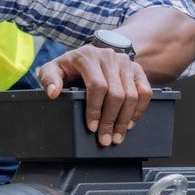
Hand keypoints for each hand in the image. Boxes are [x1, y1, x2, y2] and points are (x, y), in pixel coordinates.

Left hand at [38, 46, 152, 146]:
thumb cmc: (67, 67)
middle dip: (111, 120)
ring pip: (132, 94)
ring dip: (125, 119)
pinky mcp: (137, 69)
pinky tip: (130, 122)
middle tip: (105, 138)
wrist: (86, 56)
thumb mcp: (52, 70)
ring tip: (117, 135)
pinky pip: (145, 91)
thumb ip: (49, 79)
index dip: (96, 109)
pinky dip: (139, 109)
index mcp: (87, 56)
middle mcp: (109, 56)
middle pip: (116, 93)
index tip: (92, 127)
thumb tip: (53, 93)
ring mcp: (125, 62)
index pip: (97, 86)